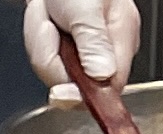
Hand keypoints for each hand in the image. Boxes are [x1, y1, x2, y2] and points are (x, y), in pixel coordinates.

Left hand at [22, 0, 138, 90]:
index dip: (80, 94)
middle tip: (52, 26)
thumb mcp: (85, 9)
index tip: (59, 88)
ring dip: (44, 46)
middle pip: (77, 84)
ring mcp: (87, 49)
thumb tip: (104, 76)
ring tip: (48, 17)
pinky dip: (40, 42)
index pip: (108, 89)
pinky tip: (45, 22)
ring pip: (57, 72)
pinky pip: (49, 61)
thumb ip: (94, 44)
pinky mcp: (71, 48)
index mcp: (122, 37)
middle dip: (53, 60)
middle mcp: (107, 48)